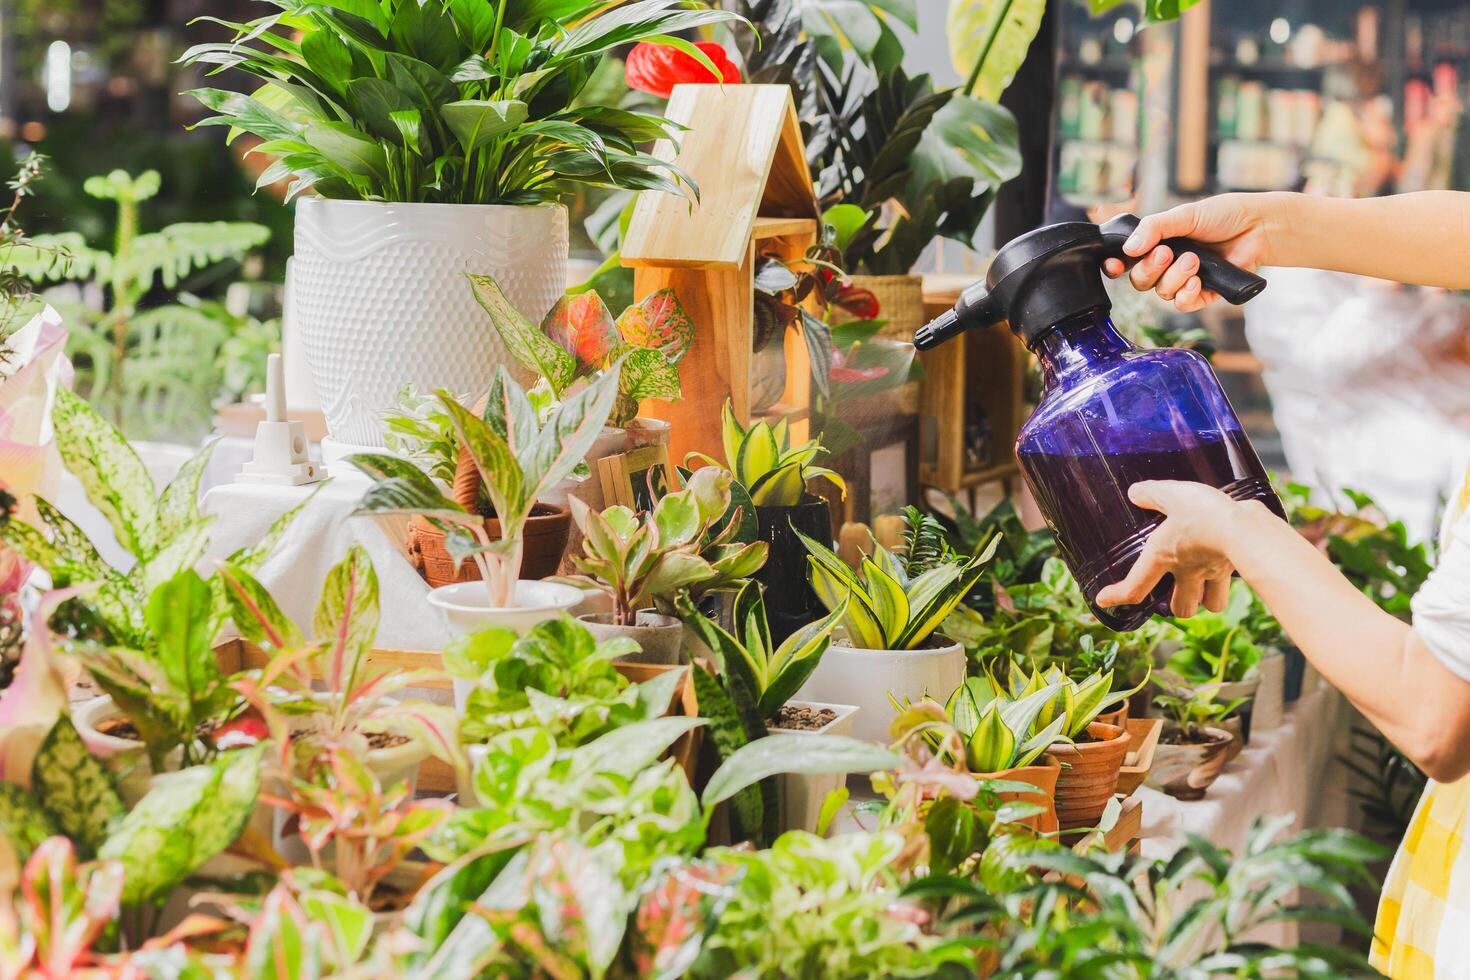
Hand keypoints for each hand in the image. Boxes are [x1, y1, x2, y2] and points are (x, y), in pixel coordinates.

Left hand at [1095, 481, 1241, 616]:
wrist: (1245, 525)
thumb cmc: (1204, 513)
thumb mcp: (1172, 495)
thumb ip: (1152, 493)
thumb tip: (1134, 493)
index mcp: (1162, 556)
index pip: (1134, 587)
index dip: (1117, 597)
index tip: (1104, 601)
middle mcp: (1186, 572)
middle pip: (1181, 609)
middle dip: (1176, 607)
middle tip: (1171, 593)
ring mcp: (1211, 573)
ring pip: (1208, 605)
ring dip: (1201, 601)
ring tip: (1198, 588)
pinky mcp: (1232, 569)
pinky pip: (1227, 587)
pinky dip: (1221, 584)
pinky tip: (1219, 567)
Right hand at [1102, 194, 1274, 312]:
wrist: (1259, 227)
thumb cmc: (1223, 215)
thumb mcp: (1184, 215)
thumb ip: (1154, 228)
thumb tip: (1128, 248)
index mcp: (1157, 243)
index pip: (1127, 260)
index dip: (1116, 266)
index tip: (1114, 265)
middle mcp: (1167, 264)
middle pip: (1140, 280)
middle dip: (1150, 268)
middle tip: (1167, 253)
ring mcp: (1184, 280)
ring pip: (1161, 292)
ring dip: (1174, 277)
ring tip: (1194, 260)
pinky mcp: (1203, 294)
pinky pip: (1182, 304)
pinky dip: (1186, 294)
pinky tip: (1197, 281)